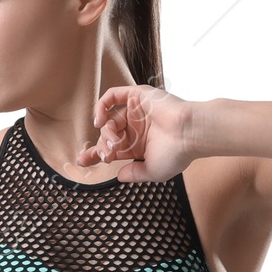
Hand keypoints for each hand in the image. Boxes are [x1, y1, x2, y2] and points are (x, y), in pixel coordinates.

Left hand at [77, 85, 194, 182]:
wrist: (190, 133)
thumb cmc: (176, 154)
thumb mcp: (152, 172)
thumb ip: (133, 174)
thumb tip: (118, 175)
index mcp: (139, 146)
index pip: (112, 149)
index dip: (95, 154)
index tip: (82, 161)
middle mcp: (136, 128)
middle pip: (108, 136)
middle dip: (103, 147)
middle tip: (107, 156)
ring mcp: (136, 111)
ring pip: (109, 119)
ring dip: (106, 133)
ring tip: (114, 142)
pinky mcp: (138, 95)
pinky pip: (113, 95)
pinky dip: (102, 106)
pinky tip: (100, 119)